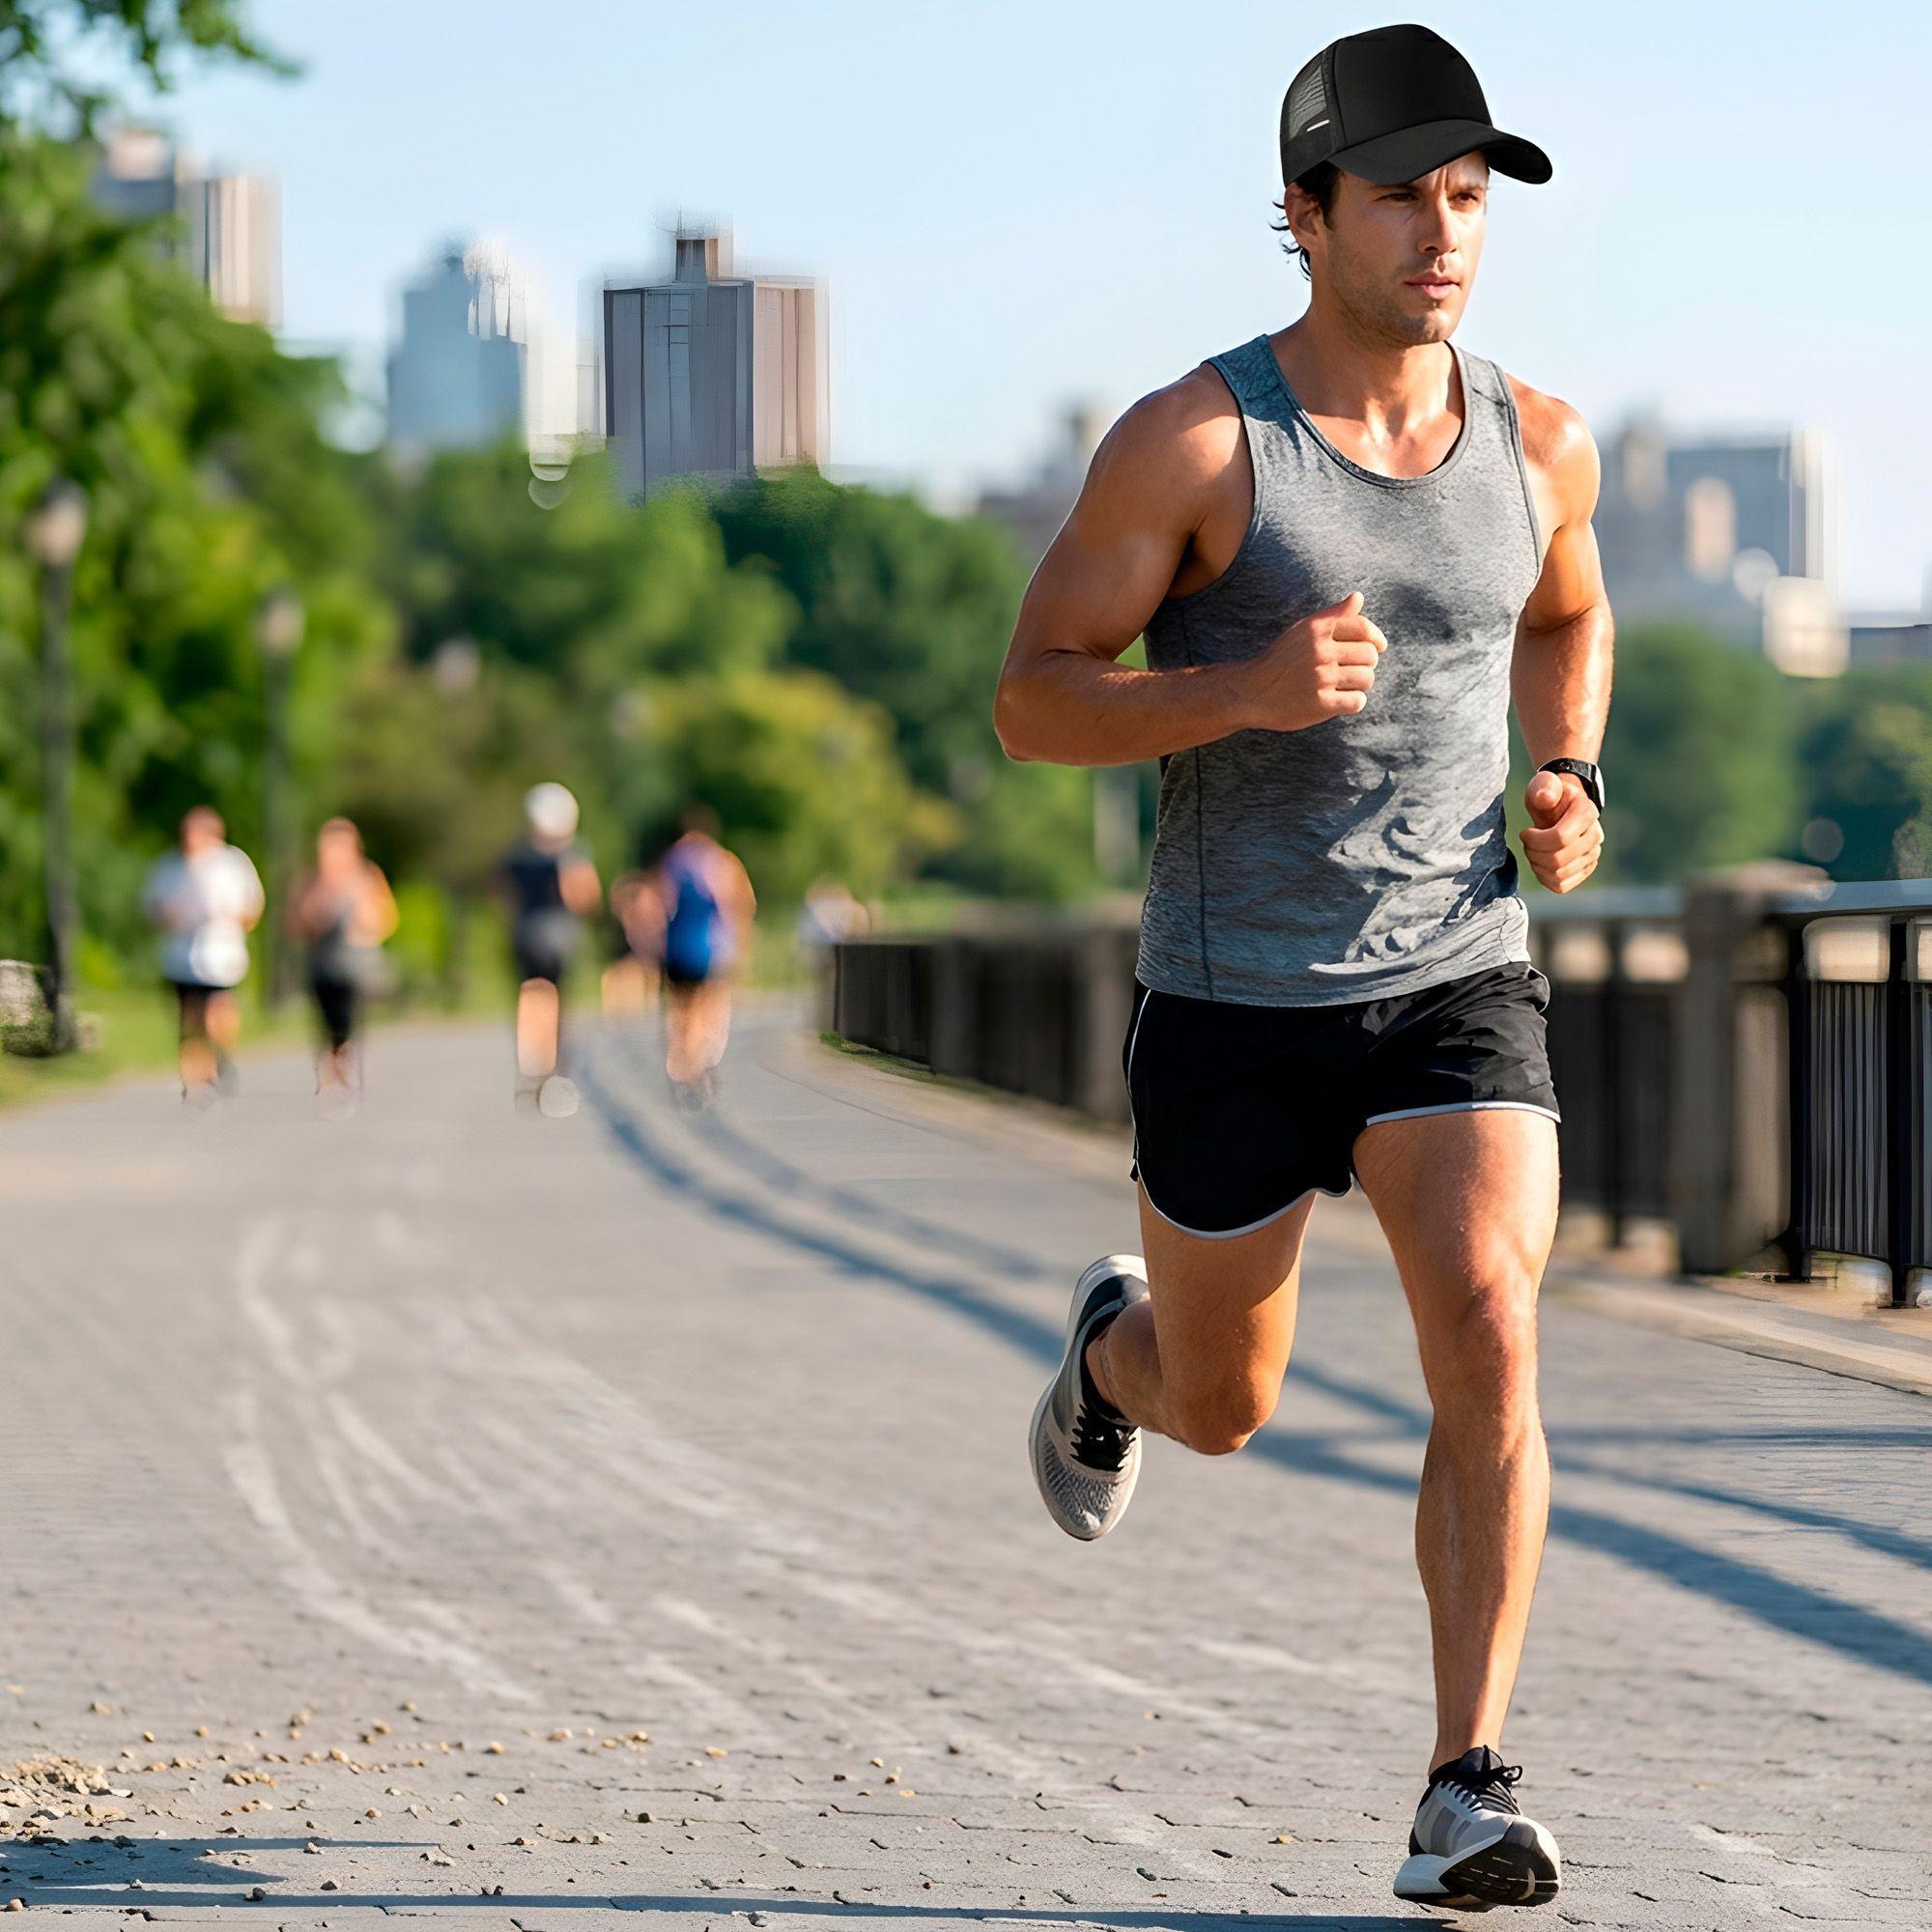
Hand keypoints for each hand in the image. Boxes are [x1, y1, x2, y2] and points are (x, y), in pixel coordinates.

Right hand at [1234, 591, 1388, 731]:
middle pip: (1370, 655)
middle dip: (1366, 664)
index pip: (1363, 628)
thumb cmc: (1280, 660)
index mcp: (1316, 629)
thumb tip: (1359, 596)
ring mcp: (1320, 678)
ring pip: (1367, 679)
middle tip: (1351, 670)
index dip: (1376, 639)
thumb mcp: (1301, 631)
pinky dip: (1353, 702)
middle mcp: (1319, 651)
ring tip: (1344, 685)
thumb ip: (1333, 615)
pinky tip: (1340, 700)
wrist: (1250, 693)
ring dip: (1360, 684)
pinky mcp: (1321, 704)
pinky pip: (1357, 702)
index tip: (1378, 647)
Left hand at [1519, 770, 1602, 893]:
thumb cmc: (1548, 795)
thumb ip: (1544, 787)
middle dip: (1533, 853)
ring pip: (1558, 874)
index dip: (1535, 840)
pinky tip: (1540, 863)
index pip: (1560, 838)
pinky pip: (1561, 885)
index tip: (1525, 832)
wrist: (1560, 806)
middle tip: (1527, 842)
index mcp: (1586, 812)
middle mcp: (1595, 835)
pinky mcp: (1585, 869)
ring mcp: (1593, 854)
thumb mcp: (1543, 784)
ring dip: (1537, 864)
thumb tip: (1546, 798)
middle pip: (1557, 859)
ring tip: (1533, 850)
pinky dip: (1544, 878)